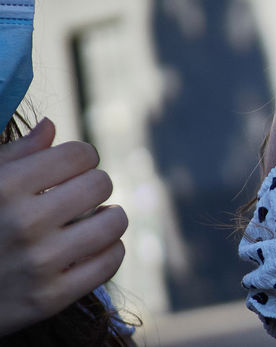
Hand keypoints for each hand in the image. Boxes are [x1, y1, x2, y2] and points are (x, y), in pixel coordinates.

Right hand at [0, 119, 127, 334]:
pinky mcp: (49, 298)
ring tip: (90, 219)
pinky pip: (110, 261)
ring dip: (107, 217)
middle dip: (93, 185)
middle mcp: (24, 224)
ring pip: (115, 221)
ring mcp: (39, 263)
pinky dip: (107, 250)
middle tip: (77, 196)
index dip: (80, 157)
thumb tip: (51, 126)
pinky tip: (89, 248)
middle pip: (101, 183)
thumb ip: (13, 155)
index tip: (70, 168)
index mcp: (5, 188)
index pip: (80, 154)